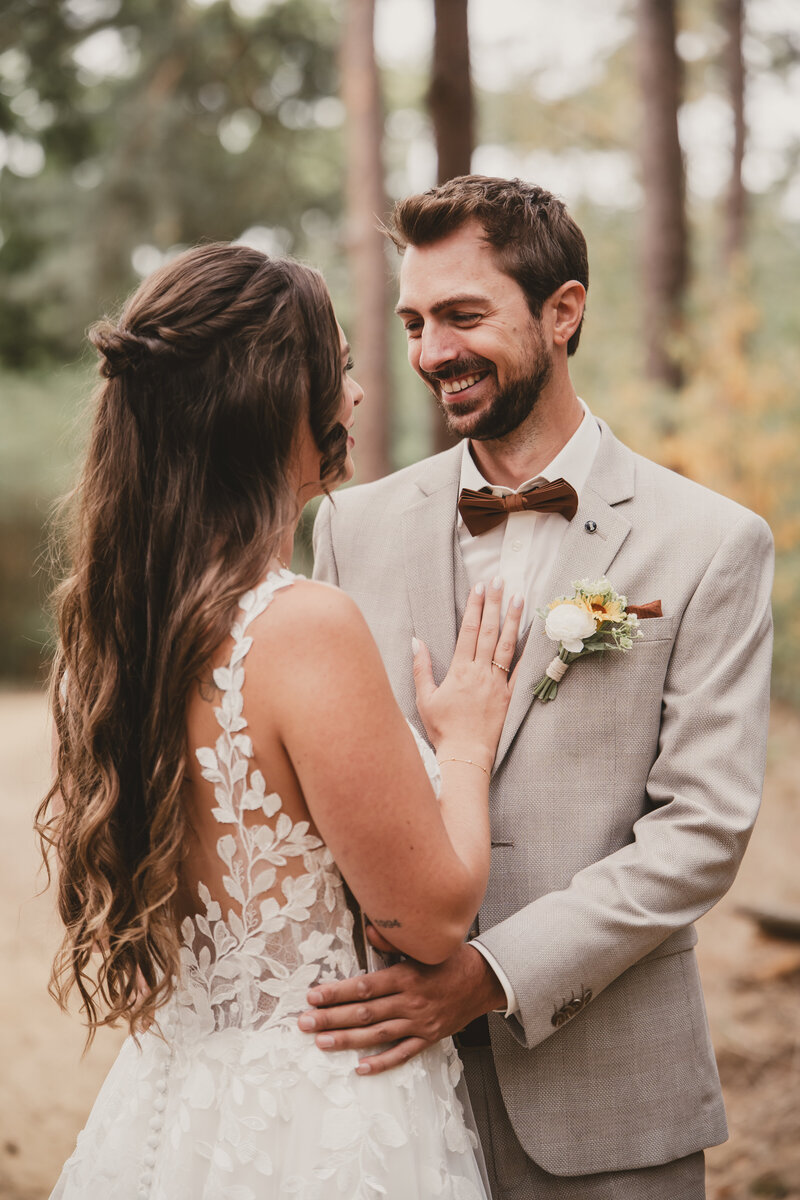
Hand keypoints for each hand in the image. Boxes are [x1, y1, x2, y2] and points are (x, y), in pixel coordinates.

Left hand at [297, 942, 505, 1074]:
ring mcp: (419, 1023)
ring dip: (347, 1040)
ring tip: (321, 1043)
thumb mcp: (423, 945)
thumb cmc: (450, 959)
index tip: (313, 996)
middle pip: (364, 1013)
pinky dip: (381, 1062)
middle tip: (304, 1023)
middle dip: (332, 1018)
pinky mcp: (428, 1038)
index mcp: (405, 977)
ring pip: (377, 1035)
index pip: (364, 987)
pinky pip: (402, 1053)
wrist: (483, 980)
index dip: (337, 993)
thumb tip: (368, 929)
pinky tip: (360, 1068)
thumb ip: (393, 939)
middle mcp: (410, 1002)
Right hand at [413, 578, 522, 762]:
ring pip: (507, 645)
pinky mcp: (510, 696)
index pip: (468, 631)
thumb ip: (421, 668)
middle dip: (493, 603)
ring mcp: (498, 683)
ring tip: (518, 597)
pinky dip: (527, 650)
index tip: (478, 588)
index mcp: (459, 671)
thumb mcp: (424, 698)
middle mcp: (481, 672)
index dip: (474, 607)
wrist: (466, 755)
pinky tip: (532, 633)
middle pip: (488, 631)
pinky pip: (520, 669)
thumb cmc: (442, 729)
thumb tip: (416, 641)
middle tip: (498, 580)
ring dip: (512, 619)